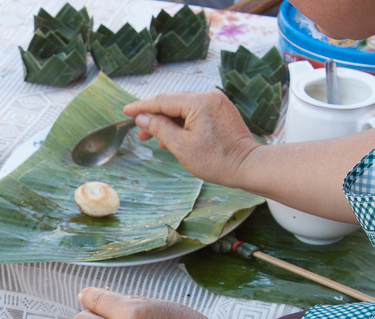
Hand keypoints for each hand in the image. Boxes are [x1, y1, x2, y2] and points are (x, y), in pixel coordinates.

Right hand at [123, 90, 258, 187]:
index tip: (126, 111)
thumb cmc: (216, 160)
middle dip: (154, 117)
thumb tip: (143, 117)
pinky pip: (196, 112)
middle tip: (139, 132)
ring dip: (168, 121)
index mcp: (198, 102)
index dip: (142, 107)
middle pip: (173, 103)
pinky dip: (183, 122)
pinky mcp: (222, 111)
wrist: (247, 166)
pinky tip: (175, 136)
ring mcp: (217, 102)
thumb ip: (159, 128)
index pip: (162, 101)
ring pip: (184, 108)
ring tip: (156, 139)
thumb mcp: (181, 146)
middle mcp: (208, 96)